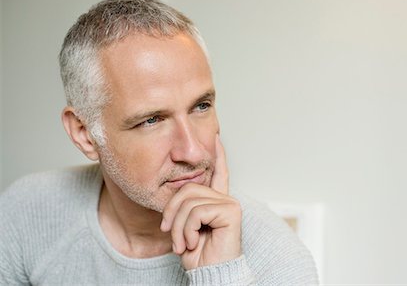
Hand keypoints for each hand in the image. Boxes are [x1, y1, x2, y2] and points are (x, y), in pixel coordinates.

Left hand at [160, 135, 241, 269]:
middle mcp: (225, 199)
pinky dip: (188, 230)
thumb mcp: (185, 226)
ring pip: (189, 201)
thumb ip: (185, 206)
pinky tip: (195, 242)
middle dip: (171, 212)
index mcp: (216, 202)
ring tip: (184, 243)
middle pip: (187, 189)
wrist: (209, 274)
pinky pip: (197, 211)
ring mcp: (229, 204)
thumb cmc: (198, 254)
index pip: (218, 173)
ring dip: (179, 227)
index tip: (217, 138)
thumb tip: (178, 191)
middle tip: (170, 234)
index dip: (218, 156)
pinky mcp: (231, 212)